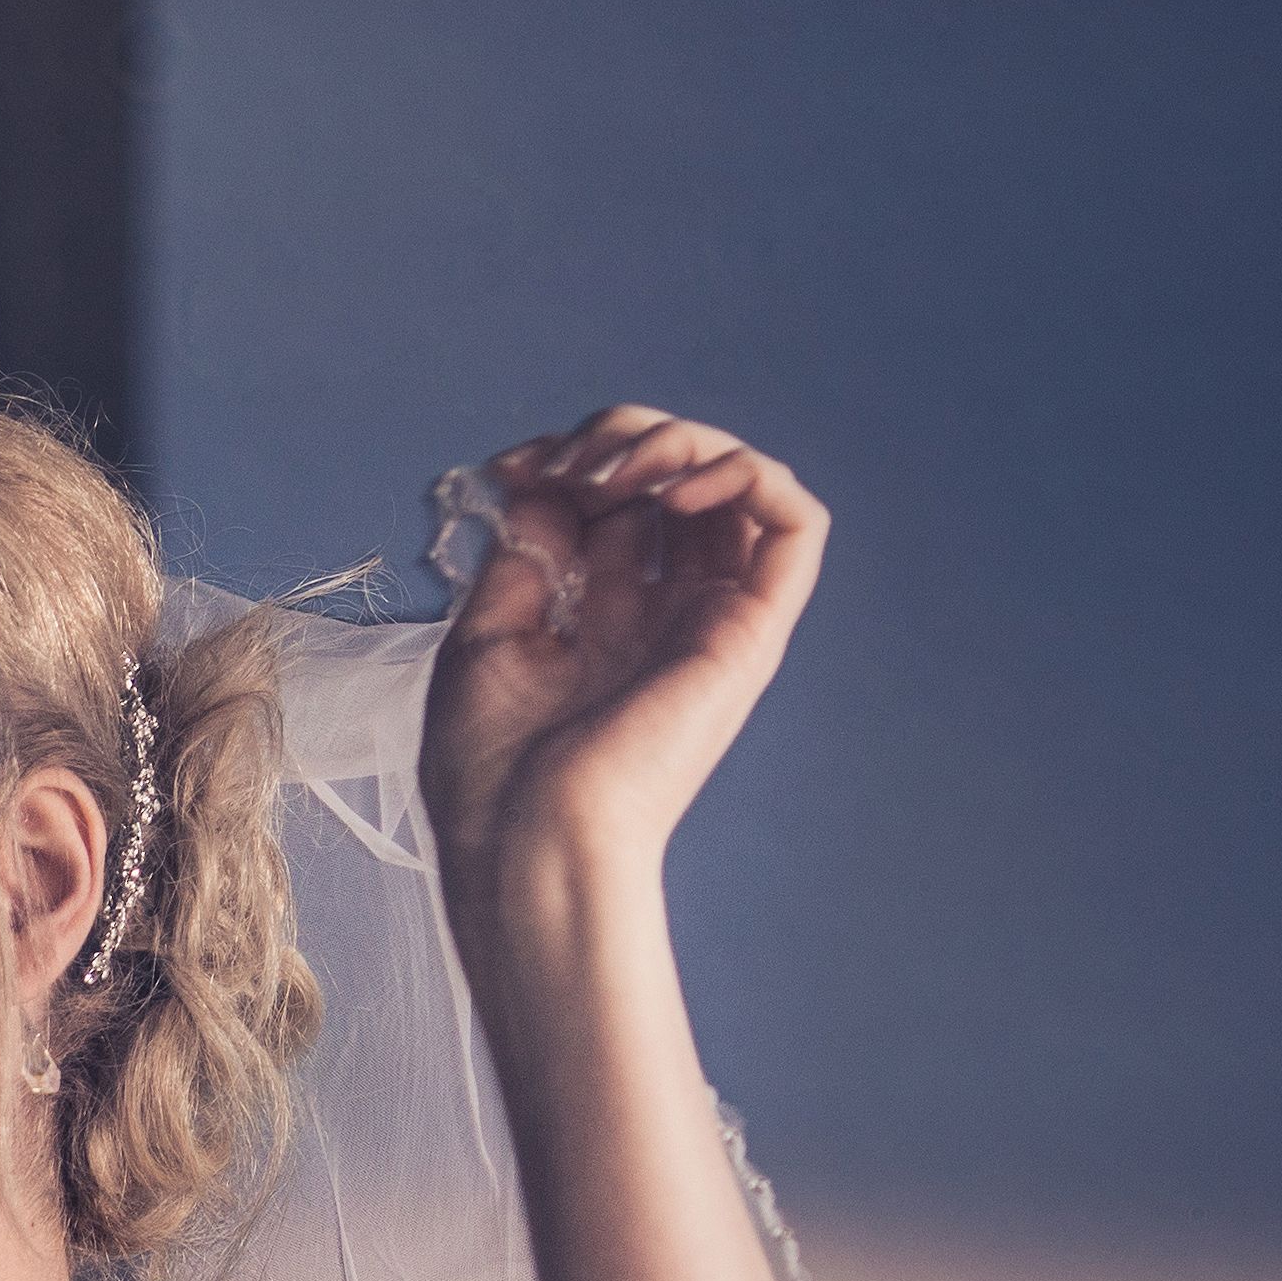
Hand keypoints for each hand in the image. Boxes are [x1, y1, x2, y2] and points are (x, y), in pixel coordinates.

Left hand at [417, 407, 825, 890]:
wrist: (527, 841)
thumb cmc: (493, 771)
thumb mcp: (487, 637)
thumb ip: (526, 554)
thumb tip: (544, 479)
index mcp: (602, 615)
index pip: (616, 499)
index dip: (572, 458)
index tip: (513, 467)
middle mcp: (664, 610)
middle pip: (678, 477)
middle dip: (621, 439)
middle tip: (565, 465)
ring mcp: (711, 618)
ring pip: (739, 484)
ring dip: (681, 444)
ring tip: (614, 472)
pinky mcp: (751, 631)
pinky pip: (795, 526)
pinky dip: (747, 476)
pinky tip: (677, 489)